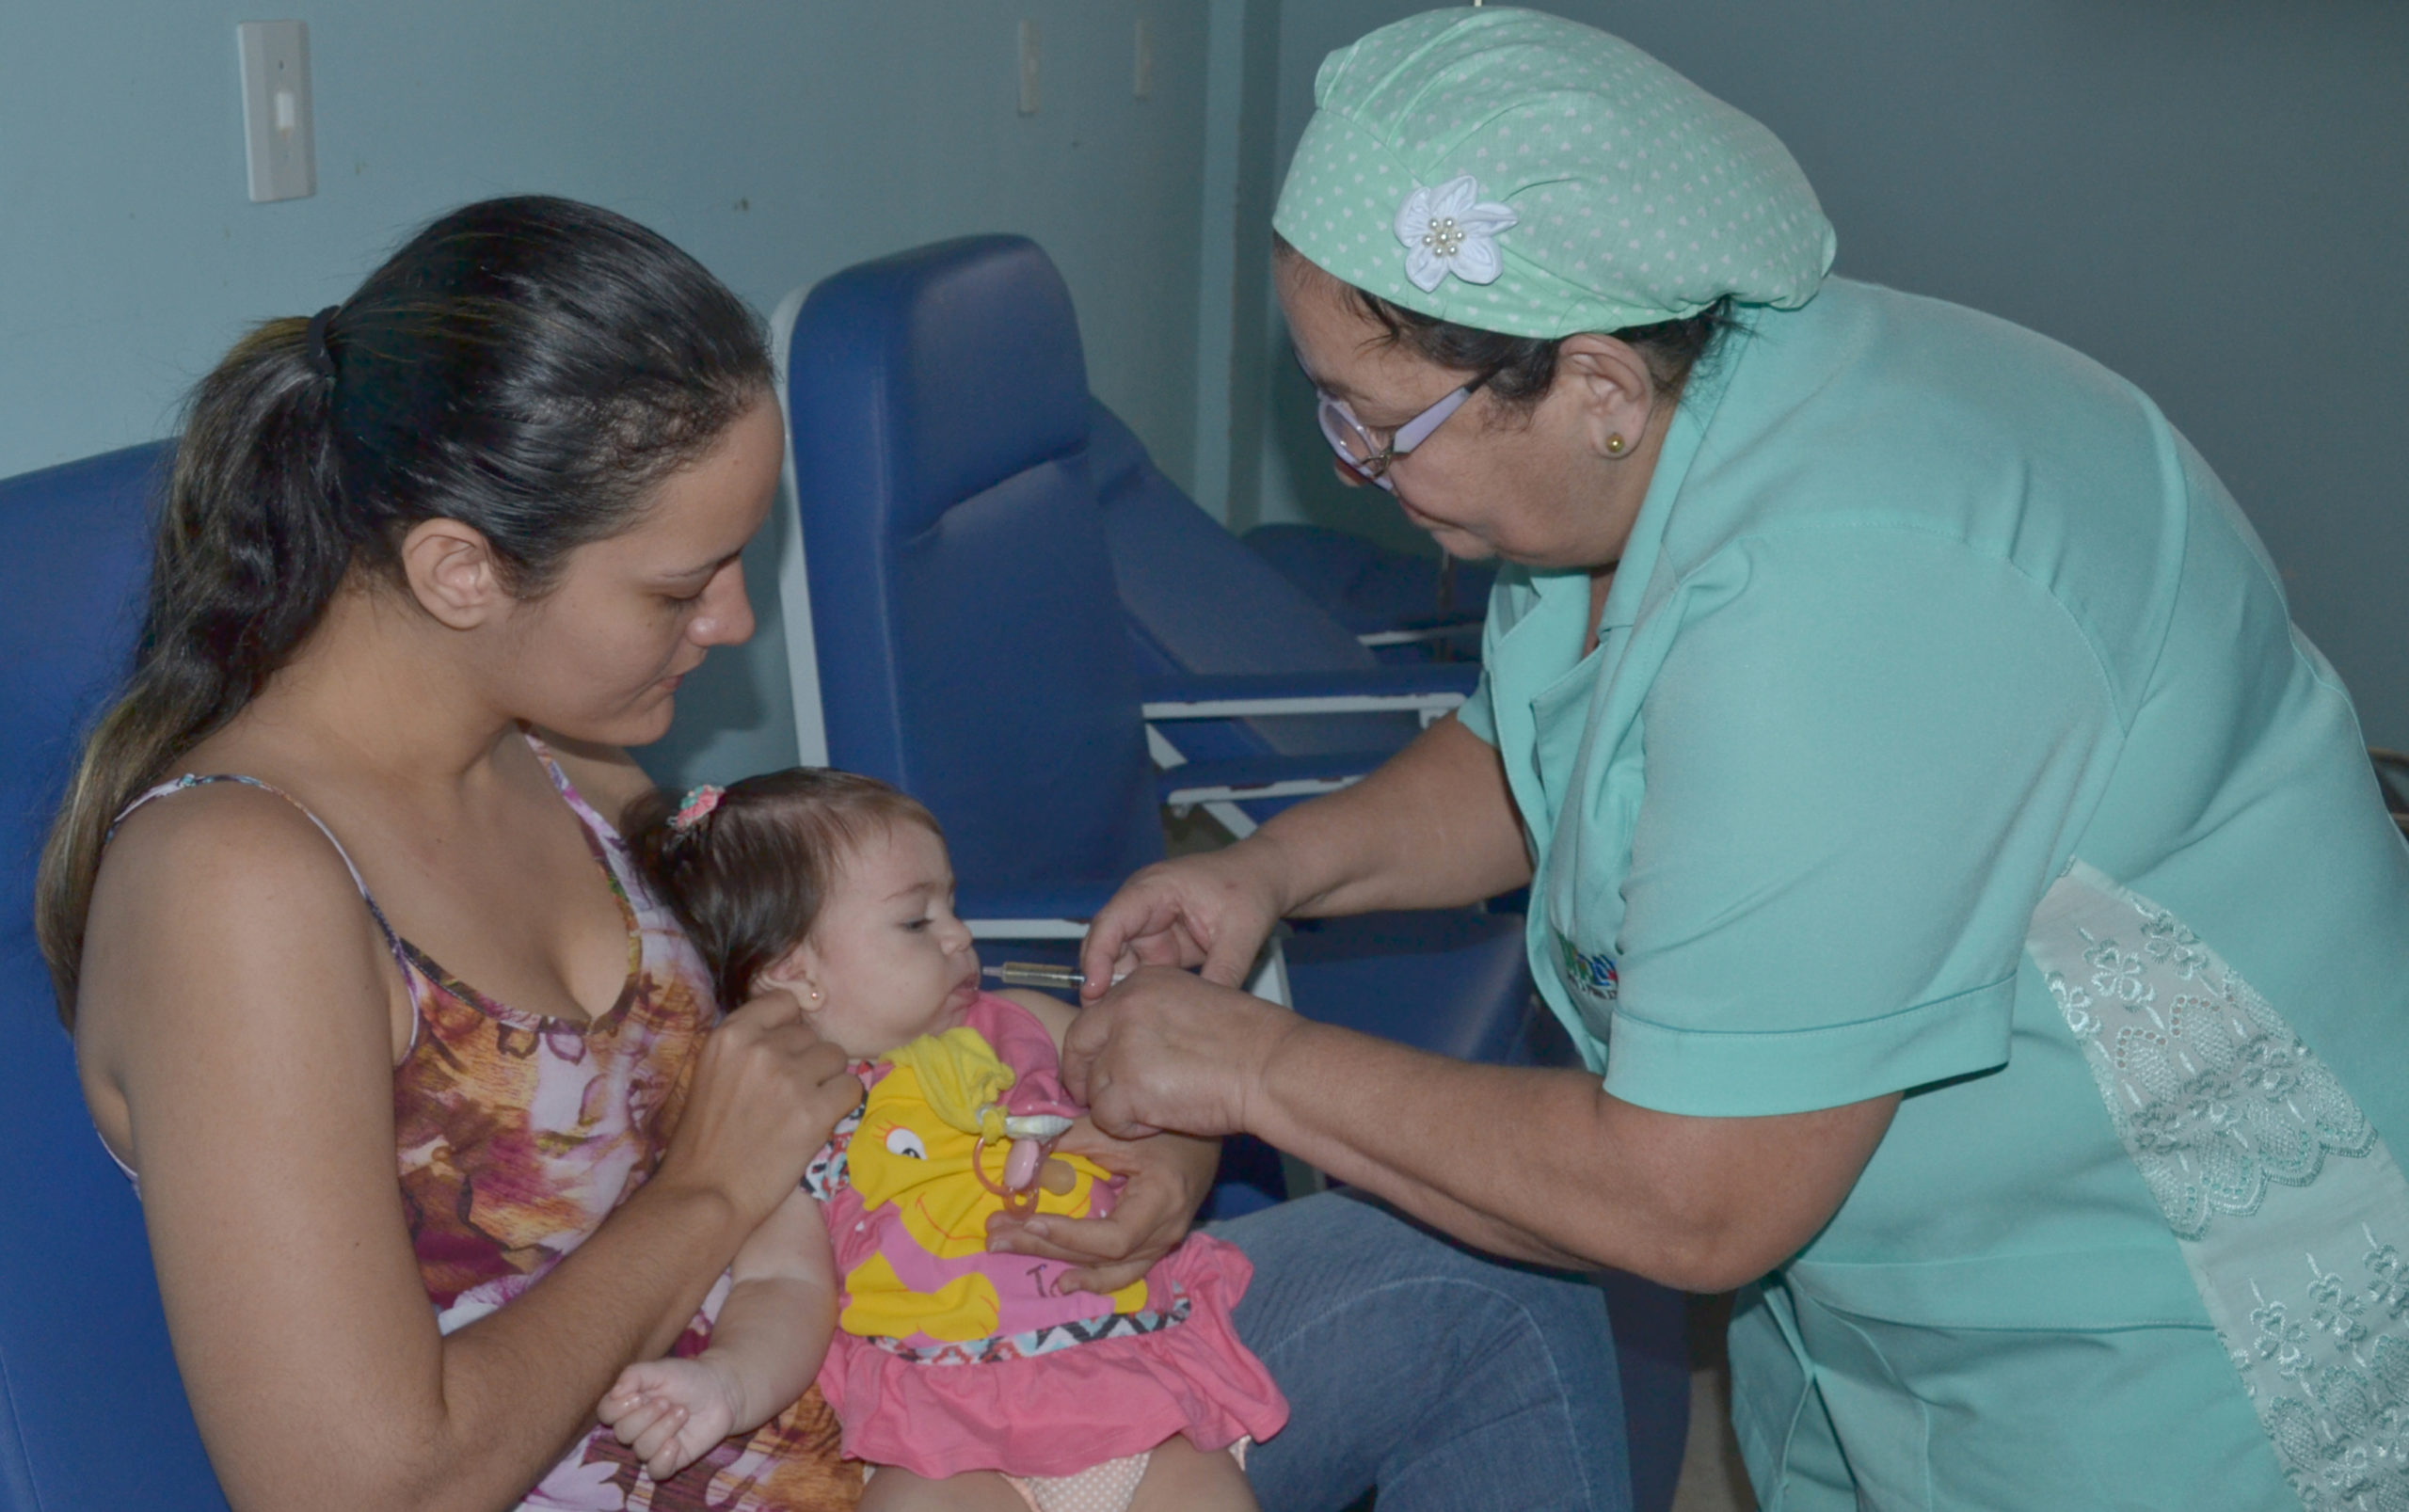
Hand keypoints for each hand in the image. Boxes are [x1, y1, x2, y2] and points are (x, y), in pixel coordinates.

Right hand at [598, 1357, 742, 1480]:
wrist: (721, 1391)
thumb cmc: (687, 1377)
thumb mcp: (659, 1369)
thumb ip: (633, 1375)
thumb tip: (615, 1393)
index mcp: (629, 1404)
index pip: (606, 1413)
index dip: (619, 1407)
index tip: (640, 1395)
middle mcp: (637, 1427)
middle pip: (622, 1433)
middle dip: (646, 1416)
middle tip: (668, 1402)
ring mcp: (654, 1445)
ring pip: (641, 1450)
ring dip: (663, 1429)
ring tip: (682, 1412)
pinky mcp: (672, 1459)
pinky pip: (656, 1471)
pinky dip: (663, 1459)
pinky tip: (676, 1443)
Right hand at [654, 990, 857, 1228]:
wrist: (706, 1195)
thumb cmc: (704, 1140)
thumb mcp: (712, 1074)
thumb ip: (747, 1047)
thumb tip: (794, 1028)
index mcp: (729, 1035)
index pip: (784, 1002)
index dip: (791, 1026)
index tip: (787, 1050)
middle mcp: (761, 1048)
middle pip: (811, 1034)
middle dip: (807, 1060)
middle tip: (790, 1093)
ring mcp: (790, 1078)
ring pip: (836, 1057)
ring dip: (827, 1080)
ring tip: (805, 1107)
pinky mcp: (815, 1111)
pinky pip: (852, 1088)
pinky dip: (842, 1104)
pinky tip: (821, 1121)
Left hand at [985, 1117, 1219, 1295]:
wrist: (1204, 1130)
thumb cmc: (1162, 1123)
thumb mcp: (1114, 1126)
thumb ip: (1065, 1140)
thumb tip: (1016, 1158)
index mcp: (1161, 1200)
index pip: (1112, 1236)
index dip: (1069, 1235)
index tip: (1028, 1222)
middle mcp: (1166, 1230)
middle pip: (1103, 1257)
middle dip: (1045, 1247)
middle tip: (996, 1236)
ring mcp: (1165, 1241)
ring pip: (1112, 1270)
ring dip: (1063, 1266)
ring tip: (1019, 1260)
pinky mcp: (1157, 1242)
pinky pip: (1125, 1270)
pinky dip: (1093, 1277)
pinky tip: (1065, 1281)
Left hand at [1059, 967, 1301, 1142]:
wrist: (1270, 1066)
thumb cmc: (1248, 1042)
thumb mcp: (1191, 1004)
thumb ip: (1150, 1017)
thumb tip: (1121, 1046)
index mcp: (1140, 982)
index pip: (1094, 1016)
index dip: (1092, 1048)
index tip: (1097, 1068)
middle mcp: (1124, 1007)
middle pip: (1078, 1045)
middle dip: (1082, 1077)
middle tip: (1097, 1100)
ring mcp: (1123, 1046)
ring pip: (1093, 1087)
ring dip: (1117, 1105)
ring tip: (1156, 1110)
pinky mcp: (1128, 1086)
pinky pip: (1107, 1117)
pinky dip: (1128, 1128)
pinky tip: (1158, 1123)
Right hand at [1078, 844, 1290, 1000]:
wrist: (1264, 879)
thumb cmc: (1250, 888)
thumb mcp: (1241, 933)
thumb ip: (1223, 972)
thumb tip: (1205, 1017)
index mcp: (1154, 888)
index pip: (1111, 920)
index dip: (1097, 955)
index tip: (1094, 990)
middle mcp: (1141, 906)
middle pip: (1105, 943)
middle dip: (1099, 979)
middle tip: (1098, 1017)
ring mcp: (1148, 928)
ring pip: (1118, 963)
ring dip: (1118, 990)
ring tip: (1121, 1022)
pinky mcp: (1159, 948)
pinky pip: (1140, 974)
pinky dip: (1138, 994)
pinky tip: (1143, 1017)